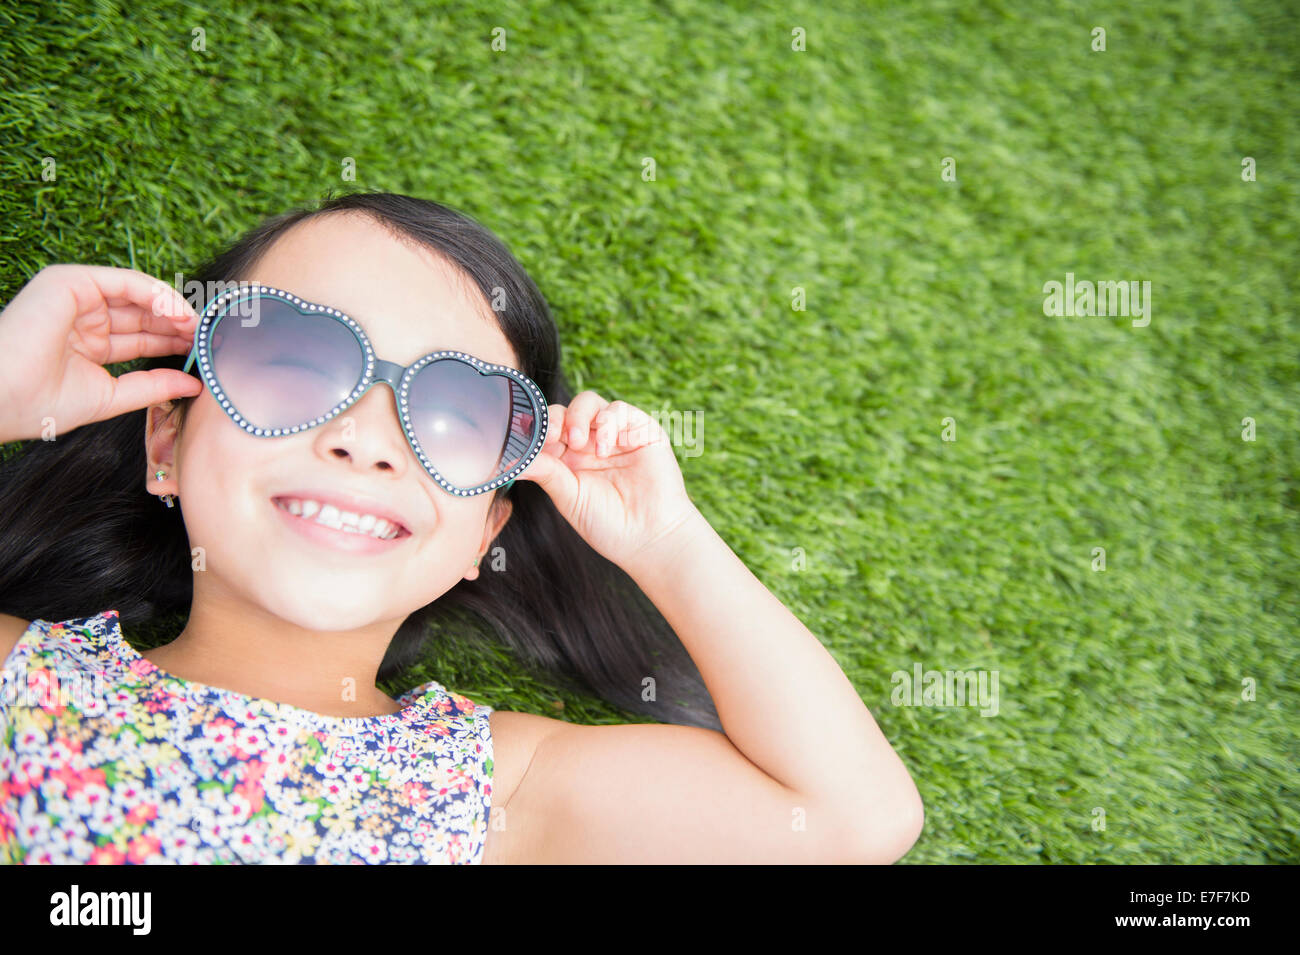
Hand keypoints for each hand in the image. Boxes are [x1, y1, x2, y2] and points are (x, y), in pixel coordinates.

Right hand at [0, 264, 203, 442]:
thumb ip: (152, 386)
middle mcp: (82, 317)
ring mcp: (75, 297)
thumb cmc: (41, 404)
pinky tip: (178, 312)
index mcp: (88, 344)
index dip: (172, 340)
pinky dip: (155, 293)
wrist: (0, 399)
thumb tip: (194, 385)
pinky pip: (124, 282)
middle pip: (143, 314)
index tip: (203, 351)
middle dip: (178, 323)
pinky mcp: (68, 281)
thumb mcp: (111, 396)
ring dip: (172, 307)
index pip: (141, 336)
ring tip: (198, 326)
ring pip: (138, 294)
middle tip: (209, 335)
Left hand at [516, 391, 702, 572]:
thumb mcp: (569, 497)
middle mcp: (590, 444)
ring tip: (578, 442)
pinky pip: (619, 409)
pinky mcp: (641, 430)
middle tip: (553, 436)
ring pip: (589, 403)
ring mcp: (615, 435)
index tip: (531, 441)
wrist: (650, 538)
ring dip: (578, 417)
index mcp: (568, 460)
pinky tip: (605, 448)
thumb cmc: (609, 524)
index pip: (547, 431)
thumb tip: (509, 459)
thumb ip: (545, 471)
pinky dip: (608, 422)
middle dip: (554, 419)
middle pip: (564, 412)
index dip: (537, 430)